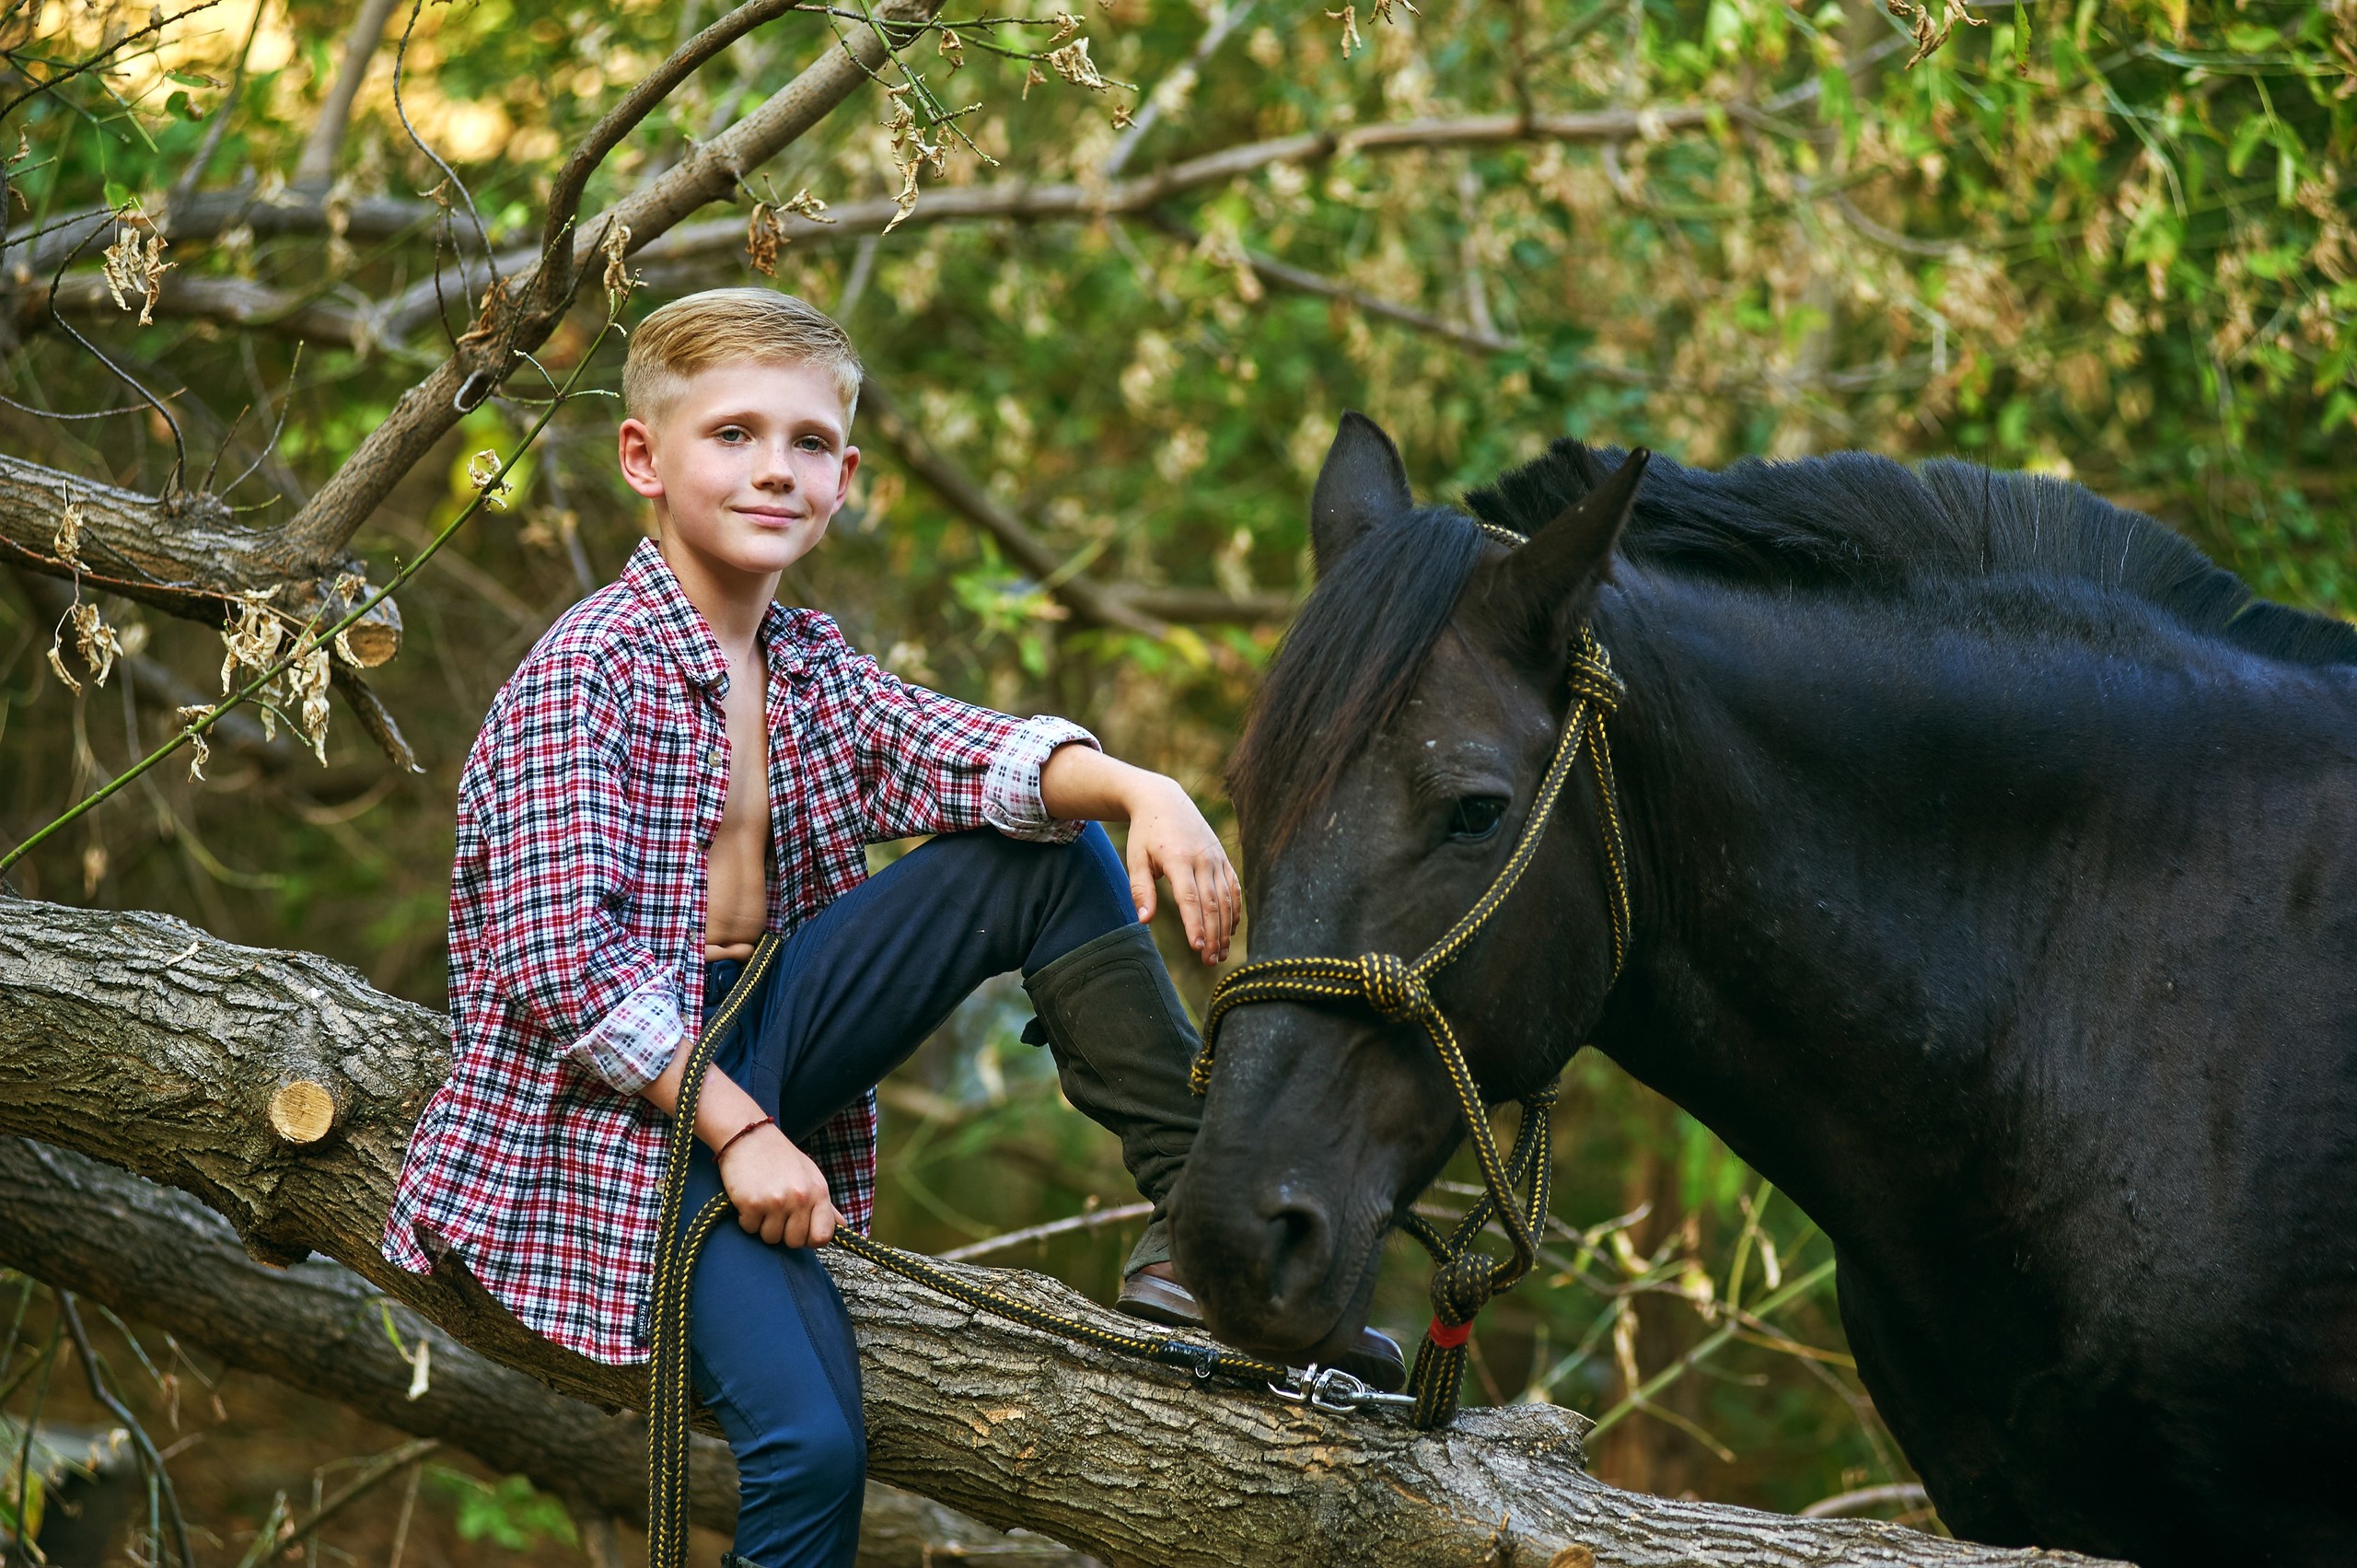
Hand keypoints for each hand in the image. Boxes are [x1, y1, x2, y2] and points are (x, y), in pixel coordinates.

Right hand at [717, 1124, 841, 1246]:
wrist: (749, 1135)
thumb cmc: (781, 1157)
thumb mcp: (810, 1175)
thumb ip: (825, 1205)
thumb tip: (842, 1227)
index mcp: (818, 1192)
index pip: (823, 1236)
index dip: (809, 1238)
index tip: (799, 1229)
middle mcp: (801, 1198)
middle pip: (795, 1242)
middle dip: (783, 1232)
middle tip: (776, 1212)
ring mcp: (777, 1202)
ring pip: (770, 1238)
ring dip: (763, 1225)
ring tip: (762, 1202)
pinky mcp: (752, 1203)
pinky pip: (750, 1228)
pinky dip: (746, 1218)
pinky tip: (748, 1198)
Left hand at [1123, 773, 1240, 964]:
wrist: (1164, 800)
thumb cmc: (1145, 833)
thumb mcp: (1136, 859)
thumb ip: (1141, 890)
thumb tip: (1144, 920)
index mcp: (1179, 859)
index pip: (1190, 899)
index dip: (1195, 925)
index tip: (1197, 948)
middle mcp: (1202, 859)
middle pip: (1212, 904)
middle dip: (1213, 935)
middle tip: (1211, 961)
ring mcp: (1216, 858)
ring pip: (1226, 899)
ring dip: (1226, 928)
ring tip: (1221, 954)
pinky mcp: (1223, 858)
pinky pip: (1233, 887)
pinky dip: (1235, 910)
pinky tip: (1231, 930)